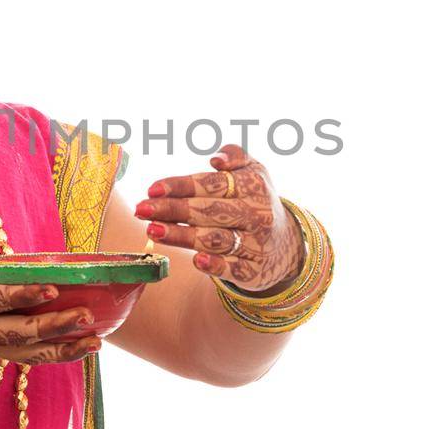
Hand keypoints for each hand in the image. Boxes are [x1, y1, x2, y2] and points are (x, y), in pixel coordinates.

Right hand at [0, 237, 101, 368]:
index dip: (24, 295)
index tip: (51, 287)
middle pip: (19, 334)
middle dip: (54, 326)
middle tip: (85, 315)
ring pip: (28, 354)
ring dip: (63, 349)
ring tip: (95, 341)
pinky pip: (27, 357)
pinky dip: (56, 355)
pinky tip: (82, 347)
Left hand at [136, 143, 305, 292]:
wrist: (285, 245)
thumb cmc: (255, 202)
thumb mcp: (254, 173)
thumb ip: (237, 156)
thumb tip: (217, 159)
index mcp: (254, 186)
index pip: (212, 184)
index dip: (181, 186)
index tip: (153, 189)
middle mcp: (257, 215)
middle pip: (210, 211)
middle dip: (174, 209)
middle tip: (142, 209)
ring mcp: (256, 245)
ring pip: (216, 239)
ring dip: (183, 235)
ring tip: (154, 230)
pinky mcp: (253, 272)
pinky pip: (233, 269)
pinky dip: (215, 266)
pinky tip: (196, 260)